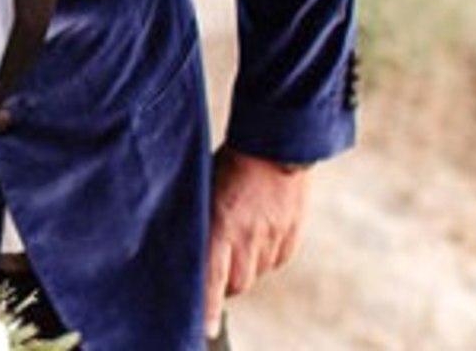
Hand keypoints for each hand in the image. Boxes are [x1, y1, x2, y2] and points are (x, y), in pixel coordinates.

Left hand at [204, 147, 309, 337]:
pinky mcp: (290, 237)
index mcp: (220, 226)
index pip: (210, 279)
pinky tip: (256, 232)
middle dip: (222, 283)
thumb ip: (199, 225)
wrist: (275, 145)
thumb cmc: (225, 165)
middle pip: (235, 284)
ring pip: (254, 274)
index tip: (203, 331)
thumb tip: (185, 253)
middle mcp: (248, 238)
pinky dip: (263, 255)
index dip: (206, 308)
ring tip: (236, 239)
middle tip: (214, 265)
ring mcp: (273, 239)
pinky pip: (274, 261)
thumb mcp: (202, 192)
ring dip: (243, 268)